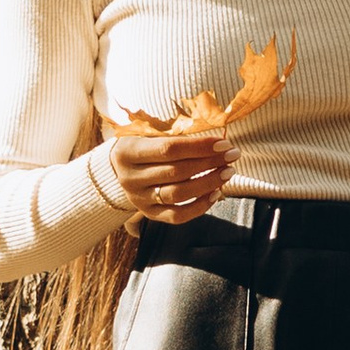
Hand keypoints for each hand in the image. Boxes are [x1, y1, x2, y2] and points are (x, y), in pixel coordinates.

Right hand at [103, 111, 234, 225]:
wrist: (116, 168)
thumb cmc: (142, 144)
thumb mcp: (149, 133)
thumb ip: (175, 136)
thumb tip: (215, 140)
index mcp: (127, 152)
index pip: (169, 149)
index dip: (199, 146)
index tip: (223, 143)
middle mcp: (130, 178)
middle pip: (176, 172)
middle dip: (209, 162)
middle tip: (233, 155)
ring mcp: (138, 199)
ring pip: (178, 194)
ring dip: (208, 183)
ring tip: (228, 172)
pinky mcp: (149, 214)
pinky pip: (177, 216)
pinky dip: (199, 206)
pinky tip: (216, 193)